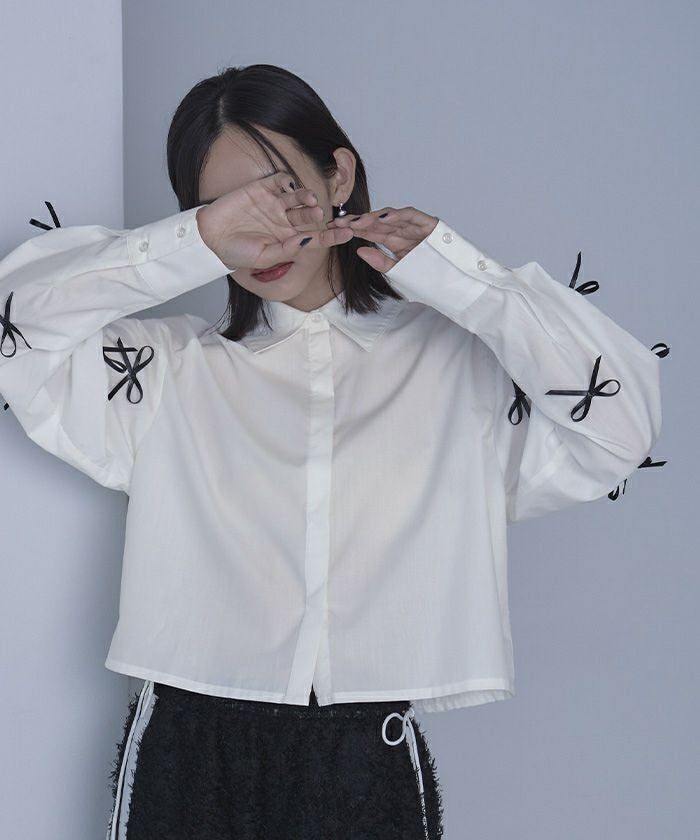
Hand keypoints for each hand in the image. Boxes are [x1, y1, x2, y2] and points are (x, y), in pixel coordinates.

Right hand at [195, 171, 354, 271]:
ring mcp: (274, 203)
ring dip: (306, 196)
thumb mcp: (264, 257)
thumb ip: (287, 249)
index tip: (347, 233)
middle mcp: (285, 220)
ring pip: (298, 197)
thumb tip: (309, 239)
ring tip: (308, 199)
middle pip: (309, 214)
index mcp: (288, 239)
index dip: (332, 235)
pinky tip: (288, 185)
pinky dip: (287, 180)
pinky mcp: (262, 188)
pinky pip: (281, 181)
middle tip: (318, 213)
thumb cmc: (236, 253)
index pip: (316, 236)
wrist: (210, 238)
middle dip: (316, 214)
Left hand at [326, 206, 438, 271]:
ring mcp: (415, 225)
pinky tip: (381, 218)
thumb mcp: (399, 273)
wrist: (455, 284)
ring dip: (372, 218)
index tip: (334, 229)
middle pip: (376, 222)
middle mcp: (403, 231)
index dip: (353, 230)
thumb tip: (359, 250)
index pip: (370, 232)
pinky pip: (410, 215)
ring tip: (356, 223)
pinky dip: (397, 215)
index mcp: (395, 241)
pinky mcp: (428, 223)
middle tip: (339, 223)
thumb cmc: (429, 281)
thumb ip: (380, 262)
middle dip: (357, 222)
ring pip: (390, 217)